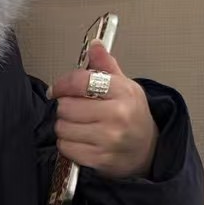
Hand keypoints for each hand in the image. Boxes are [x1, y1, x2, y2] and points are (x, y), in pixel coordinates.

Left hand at [50, 40, 158, 179]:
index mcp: (122, 91)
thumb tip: (94, 45)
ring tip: (76, 125)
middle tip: (73, 109)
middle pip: (66, 106)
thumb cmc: (133, 115)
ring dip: (64, 126)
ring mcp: (107, 139)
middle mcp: (116, 115)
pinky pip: (66, 148)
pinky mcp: (98, 159)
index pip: (81, 82)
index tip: (56, 89)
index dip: (62, 84)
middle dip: (65, 107)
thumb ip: (106, 66)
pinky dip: (67, 143)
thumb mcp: (125, 86)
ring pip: (63, 128)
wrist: (146, 149)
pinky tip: (78, 139)